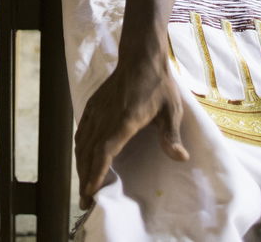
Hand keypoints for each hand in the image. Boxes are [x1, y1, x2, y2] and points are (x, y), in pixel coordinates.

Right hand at [74, 57, 188, 210]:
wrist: (141, 57)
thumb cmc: (159, 84)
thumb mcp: (171, 109)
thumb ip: (171, 135)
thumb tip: (181, 158)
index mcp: (124, 121)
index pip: (104, 152)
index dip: (95, 174)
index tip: (90, 193)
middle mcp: (105, 117)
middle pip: (88, 153)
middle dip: (85, 179)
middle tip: (85, 202)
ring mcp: (96, 111)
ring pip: (82, 143)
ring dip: (80, 166)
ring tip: (83, 185)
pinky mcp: (93, 105)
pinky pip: (81, 131)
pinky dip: (79, 148)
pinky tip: (82, 157)